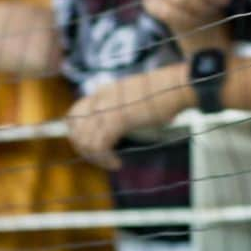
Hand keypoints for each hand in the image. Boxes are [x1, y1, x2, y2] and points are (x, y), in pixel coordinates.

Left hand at [66, 69, 189, 170]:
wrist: (175, 86)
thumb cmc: (163, 92)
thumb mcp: (134, 96)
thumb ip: (119, 107)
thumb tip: (114, 126)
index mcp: (105, 90)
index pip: (76, 111)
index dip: (77, 131)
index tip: (88, 144)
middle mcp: (102, 97)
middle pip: (75, 128)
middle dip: (82, 147)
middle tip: (98, 158)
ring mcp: (108, 108)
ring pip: (85, 140)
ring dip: (95, 157)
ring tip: (109, 162)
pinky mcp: (117, 120)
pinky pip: (100, 146)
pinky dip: (105, 159)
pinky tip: (116, 163)